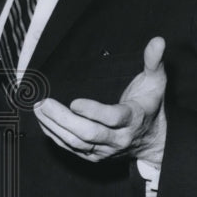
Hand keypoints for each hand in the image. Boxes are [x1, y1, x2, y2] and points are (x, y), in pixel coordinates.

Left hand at [34, 36, 167, 165]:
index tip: (74, 102)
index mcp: (134, 118)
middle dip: (63, 119)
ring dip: (54, 127)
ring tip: (38, 109)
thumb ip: (154, 61)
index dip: (93, 111)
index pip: (112, 118)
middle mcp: (119, 138)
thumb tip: (158, 40)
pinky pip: (71, 149)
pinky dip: (55, 136)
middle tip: (44, 103)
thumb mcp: (156, 81)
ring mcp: (106, 150)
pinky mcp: (94, 156)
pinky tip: (43, 122)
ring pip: (76, 143)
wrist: (153, 140)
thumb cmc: (150, 104)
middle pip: (89, 134)